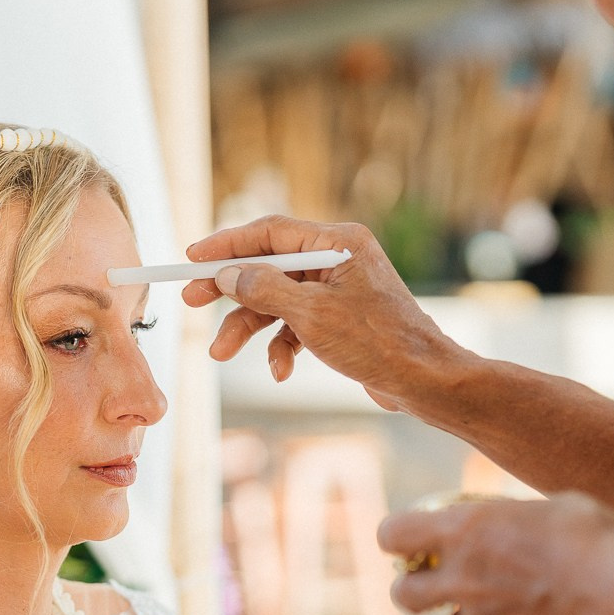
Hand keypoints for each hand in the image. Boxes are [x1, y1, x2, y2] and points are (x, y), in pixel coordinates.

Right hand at [180, 217, 466, 410]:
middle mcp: (340, 260)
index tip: (191, 257)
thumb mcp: (311, 314)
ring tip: (221, 353)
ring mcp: (341, 291)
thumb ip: (264, 289)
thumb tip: (228, 274)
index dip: (227, 244)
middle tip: (190, 301)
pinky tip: (281, 371)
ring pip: (279, 301)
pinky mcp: (342, 321)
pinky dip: (284, 347)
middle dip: (230, 289)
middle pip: (270, 267)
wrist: (423, 382)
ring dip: (250, 328)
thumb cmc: (376, 343)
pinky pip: (299, 325)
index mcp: (339, 243)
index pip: (271, 232)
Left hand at [378, 494, 613, 614]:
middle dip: (412, 589)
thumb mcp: (550, 507)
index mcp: (464, 531)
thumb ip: (517, 519)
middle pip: (403, 594)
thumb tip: (517, 523)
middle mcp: (461, 580)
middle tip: (435, 583)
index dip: (396, 536)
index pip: (394, 533)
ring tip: (514, 599)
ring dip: (473, 613)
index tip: (410, 538)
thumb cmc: (592, 537)